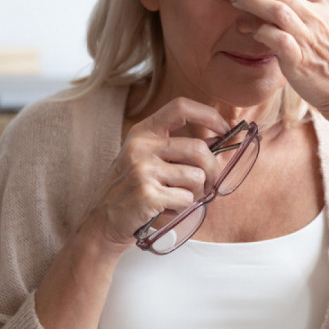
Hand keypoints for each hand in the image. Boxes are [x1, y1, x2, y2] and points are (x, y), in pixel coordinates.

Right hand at [83, 97, 228, 254]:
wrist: (103, 222)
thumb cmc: (132, 189)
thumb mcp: (148, 159)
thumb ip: (178, 148)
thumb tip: (220, 140)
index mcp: (143, 132)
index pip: (181, 107)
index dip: (208, 115)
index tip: (224, 128)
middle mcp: (141, 146)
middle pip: (198, 149)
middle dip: (214, 170)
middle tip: (212, 183)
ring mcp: (142, 169)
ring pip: (197, 177)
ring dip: (196, 193)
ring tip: (176, 198)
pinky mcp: (147, 194)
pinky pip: (186, 199)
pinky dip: (182, 207)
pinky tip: (165, 208)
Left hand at [219, 0, 328, 118]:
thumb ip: (310, 1)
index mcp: (324, 2)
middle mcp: (318, 15)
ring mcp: (310, 37)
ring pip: (276, 8)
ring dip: (250, 1)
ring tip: (233, 1)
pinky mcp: (301, 60)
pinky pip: (276, 38)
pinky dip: (259, 31)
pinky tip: (248, 31)